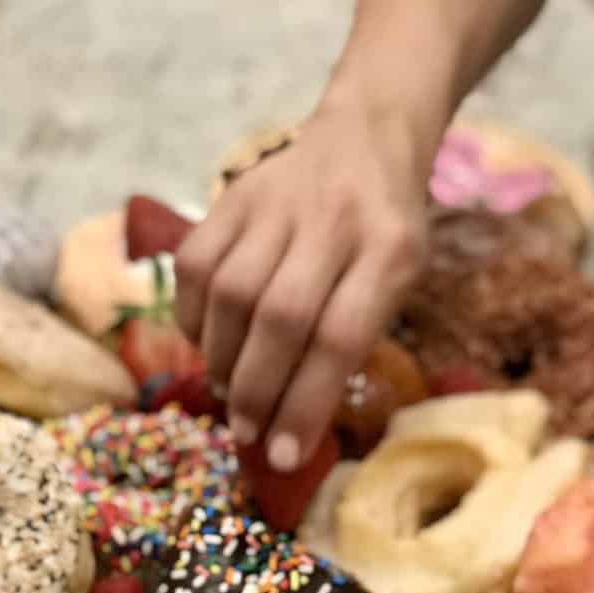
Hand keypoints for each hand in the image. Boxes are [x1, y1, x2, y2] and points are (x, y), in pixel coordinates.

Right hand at [175, 104, 427, 471]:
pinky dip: (195, 319)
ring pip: (231, 292)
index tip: (284, 457)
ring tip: (227, 393)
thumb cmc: (385, 230)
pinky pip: (196, 265)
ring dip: (222, 359)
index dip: (306, 406)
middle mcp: (334, 220)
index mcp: (391, 250)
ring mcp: (277, 201)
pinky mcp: (233, 195)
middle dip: (257, 391)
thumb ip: (353, 342)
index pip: (341, 338)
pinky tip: (209, 344)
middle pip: (281, 317)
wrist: (365, 133)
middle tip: (247, 432)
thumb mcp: (399, 282)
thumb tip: (289, 426)